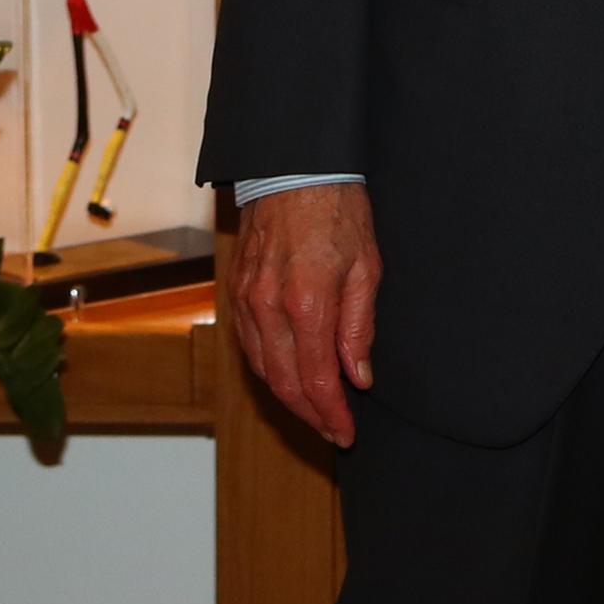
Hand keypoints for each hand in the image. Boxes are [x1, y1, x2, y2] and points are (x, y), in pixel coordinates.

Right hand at [228, 182, 381, 447]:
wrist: (294, 169)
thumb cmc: (338, 211)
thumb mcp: (366, 267)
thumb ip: (359, 327)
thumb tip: (359, 377)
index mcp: (306, 304)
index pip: (317, 380)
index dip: (331, 415)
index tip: (347, 434)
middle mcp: (268, 309)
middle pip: (285, 384)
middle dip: (310, 415)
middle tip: (334, 432)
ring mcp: (246, 301)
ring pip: (263, 369)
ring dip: (289, 397)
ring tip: (316, 411)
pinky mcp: (237, 292)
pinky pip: (250, 345)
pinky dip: (270, 369)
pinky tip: (290, 375)